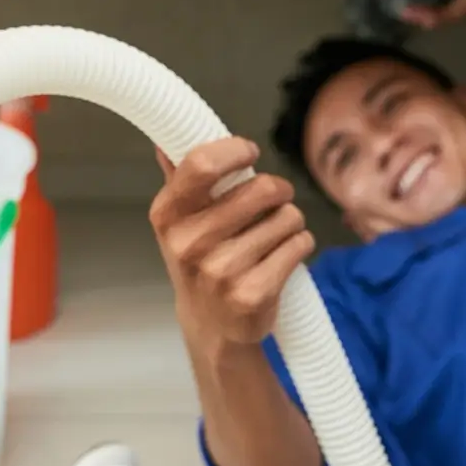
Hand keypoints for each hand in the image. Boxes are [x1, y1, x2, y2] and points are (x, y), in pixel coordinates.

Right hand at [149, 138, 314, 350]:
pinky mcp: (253, 293)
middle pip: (262, 188)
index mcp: (168, 216)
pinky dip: (300, 244)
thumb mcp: (180, 222)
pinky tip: (284, 254)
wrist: (211, 325)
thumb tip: (165, 140)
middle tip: (275, 200)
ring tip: (275, 235)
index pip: (203, 164)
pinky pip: (298, 245)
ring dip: (290, 220)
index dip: (235, 150)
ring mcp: (221, 271)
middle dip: (279, 190)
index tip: (249, 152)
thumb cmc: (199, 261)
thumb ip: (179, 179)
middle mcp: (190, 243)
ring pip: (287, 217)